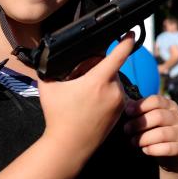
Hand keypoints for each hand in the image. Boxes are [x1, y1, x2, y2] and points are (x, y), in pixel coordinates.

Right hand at [38, 32, 134, 159]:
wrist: (69, 146)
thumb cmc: (58, 117)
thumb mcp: (49, 87)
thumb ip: (50, 70)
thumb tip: (47, 60)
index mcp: (98, 81)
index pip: (118, 55)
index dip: (125, 41)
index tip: (130, 32)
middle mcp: (113, 91)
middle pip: (109, 69)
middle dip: (96, 68)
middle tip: (79, 77)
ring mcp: (118, 103)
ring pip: (112, 82)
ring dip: (100, 81)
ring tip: (83, 93)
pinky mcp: (119, 113)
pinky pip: (114, 95)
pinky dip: (104, 94)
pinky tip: (89, 103)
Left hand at [123, 95, 177, 167]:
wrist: (170, 154)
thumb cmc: (154, 131)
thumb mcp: (149, 118)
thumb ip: (140, 110)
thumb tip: (126, 104)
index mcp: (170, 105)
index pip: (156, 100)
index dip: (140, 105)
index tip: (127, 112)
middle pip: (158, 116)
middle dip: (138, 123)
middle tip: (126, 129)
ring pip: (161, 134)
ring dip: (143, 138)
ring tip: (132, 141)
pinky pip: (166, 148)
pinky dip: (152, 149)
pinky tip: (145, 150)